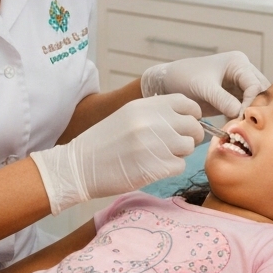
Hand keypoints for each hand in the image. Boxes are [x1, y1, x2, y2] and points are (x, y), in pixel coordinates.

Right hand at [30, 94, 203, 213]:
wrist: (79, 166)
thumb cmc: (104, 142)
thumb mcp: (128, 115)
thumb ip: (155, 113)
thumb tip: (187, 118)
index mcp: (146, 105)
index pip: (187, 104)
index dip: (191, 115)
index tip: (185, 124)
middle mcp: (153, 121)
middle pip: (193, 126)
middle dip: (190, 136)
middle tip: (176, 144)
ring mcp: (155, 144)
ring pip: (188, 147)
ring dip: (179, 153)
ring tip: (160, 156)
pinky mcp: (155, 167)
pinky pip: (179, 165)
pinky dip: (170, 168)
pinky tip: (154, 167)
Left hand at [140, 51, 268, 117]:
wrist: (168, 82)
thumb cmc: (184, 78)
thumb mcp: (204, 88)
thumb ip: (222, 100)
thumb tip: (239, 113)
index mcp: (238, 63)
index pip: (254, 85)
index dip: (251, 103)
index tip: (242, 119)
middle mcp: (242, 71)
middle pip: (259, 92)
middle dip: (254, 109)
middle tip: (247, 127)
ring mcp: (239, 84)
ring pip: (254, 101)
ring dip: (249, 114)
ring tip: (241, 129)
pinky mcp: (233, 96)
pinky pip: (244, 107)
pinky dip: (242, 117)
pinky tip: (235, 128)